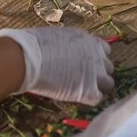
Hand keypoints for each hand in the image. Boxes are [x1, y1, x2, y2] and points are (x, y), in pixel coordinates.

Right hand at [0, 27, 114, 105]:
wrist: (28, 58)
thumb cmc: (35, 45)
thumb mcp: (59, 37)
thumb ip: (70, 46)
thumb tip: (65, 52)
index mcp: (89, 40)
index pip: (104, 51)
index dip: (95, 59)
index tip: (85, 64)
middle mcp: (97, 56)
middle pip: (108, 68)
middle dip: (98, 73)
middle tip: (83, 78)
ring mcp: (95, 74)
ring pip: (108, 84)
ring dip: (97, 87)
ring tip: (81, 90)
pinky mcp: (88, 91)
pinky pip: (98, 99)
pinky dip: (90, 99)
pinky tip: (77, 97)